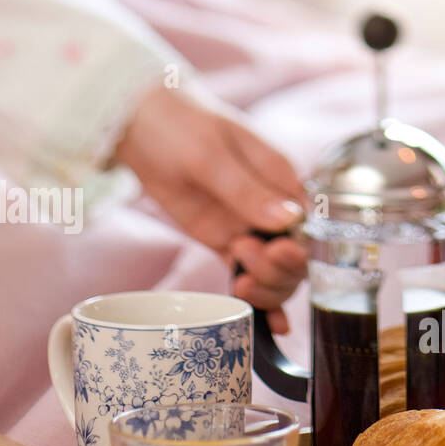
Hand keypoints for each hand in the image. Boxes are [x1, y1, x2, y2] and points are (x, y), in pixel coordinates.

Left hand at [116, 86, 308, 333]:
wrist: (137, 119)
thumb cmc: (180, 122)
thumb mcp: (212, 154)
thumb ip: (248, 190)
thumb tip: (288, 220)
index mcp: (282, 180)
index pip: (307, 228)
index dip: (295, 251)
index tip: (271, 251)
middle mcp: (272, 208)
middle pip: (295, 260)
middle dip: (276, 272)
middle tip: (243, 256)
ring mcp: (248, 226)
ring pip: (275, 274)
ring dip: (265, 289)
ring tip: (239, 283)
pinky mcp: (224, 241)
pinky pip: (248, 275)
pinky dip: (259, 300)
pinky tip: (271, 326)